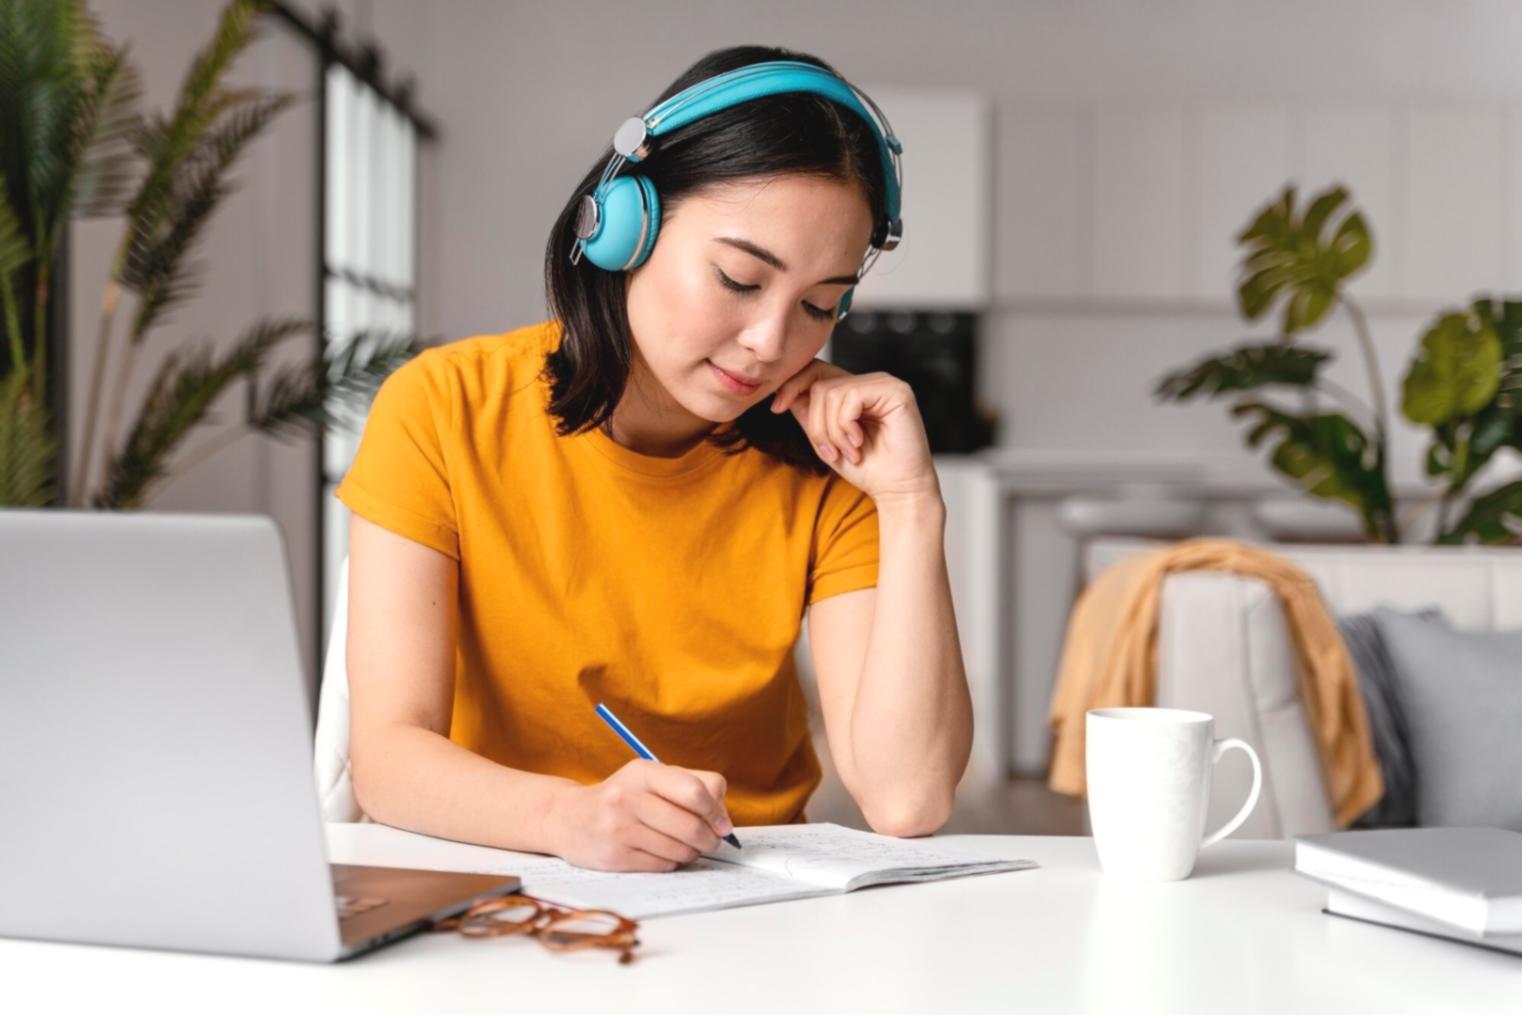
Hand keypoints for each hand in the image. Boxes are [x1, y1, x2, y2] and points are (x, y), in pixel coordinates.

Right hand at [548, 759, 733, 871]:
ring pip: (680, 849)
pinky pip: (663, 865)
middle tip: (711, 841)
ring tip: (684, 846)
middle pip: (692, 826)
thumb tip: (724, 821)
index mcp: (643, 772)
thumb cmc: (623, 797)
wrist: (571, 819)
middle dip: (709, 839)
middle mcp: (627, 798)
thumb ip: (694, 787)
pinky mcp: (615, 857)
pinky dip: (671, 862)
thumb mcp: (653, 778)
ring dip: (691, 852)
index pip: (695, 791)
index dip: (716, 811)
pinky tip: (662, 852)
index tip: (722, 823)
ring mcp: (619, 829)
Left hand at [770, 360, 938, 502]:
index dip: (792, 385)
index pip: (816, 371)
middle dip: (816, 424)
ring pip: (831, 392)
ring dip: (831, 430)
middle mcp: (870, 382)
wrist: (897, 490)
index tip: (777, 408)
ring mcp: (884, 383)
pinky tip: (859, 443)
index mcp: (855, 390)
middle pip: (819, 384)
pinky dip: (846, 426)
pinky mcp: (896, 391)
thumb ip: (808, 415)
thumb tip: (783, 393)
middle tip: (830, 452)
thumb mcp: (825, 440)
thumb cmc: (867, 469)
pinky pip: (850, 397)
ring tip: (848, 451)